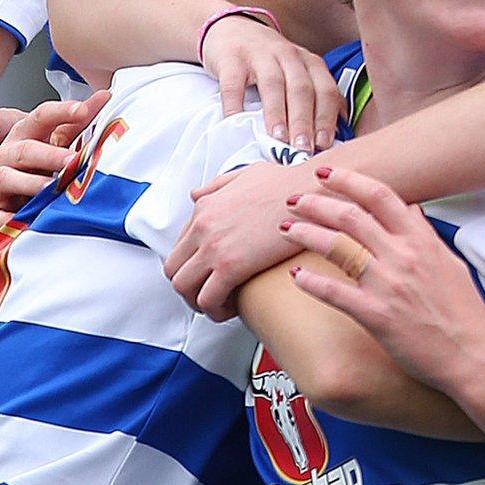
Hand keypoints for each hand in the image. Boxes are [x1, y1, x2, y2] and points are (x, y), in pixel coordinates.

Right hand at [0, 91, 109, 232]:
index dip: (62, 111)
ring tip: (50, 189)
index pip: (41, 117)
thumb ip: (75, 121)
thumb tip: (104, 96)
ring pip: (6, 178)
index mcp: (23, 134)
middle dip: (49, 154)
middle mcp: (5, 156)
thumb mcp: (48, 140)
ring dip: (29, 183)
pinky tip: (28, 223)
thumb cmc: (26, 166)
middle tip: (72, 160)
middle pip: (24, 149)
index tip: (83, 109)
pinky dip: (8, 221)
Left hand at [166, 162, 322, 319]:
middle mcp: (202, 227)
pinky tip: (232, 309)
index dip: (190, 266)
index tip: (204, 274)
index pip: (179, 245)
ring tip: (218, 306)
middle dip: (188, 287)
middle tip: (206, 295)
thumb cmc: (288, 184)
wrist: (310, 192)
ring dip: (198, 301)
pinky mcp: (231, 266)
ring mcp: (213, 247)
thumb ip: (218, 185)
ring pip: (184, 287)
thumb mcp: (246, 174)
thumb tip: (196, 194)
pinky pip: (208, 299)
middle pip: (174, 269)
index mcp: (205, 207)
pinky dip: (216, 310)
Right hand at [199, 14, 342, 153]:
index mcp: (309, 63)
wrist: (232, 29)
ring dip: (277, 113)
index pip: (325, 90)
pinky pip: (234, 85)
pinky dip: (235, 106)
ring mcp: (259, 55)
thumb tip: (340, 132)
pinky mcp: (231, 58)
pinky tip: (236, 125)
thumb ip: (317, 97)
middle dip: (304, 121)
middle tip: (303, 149)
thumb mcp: (298, 73)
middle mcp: (289, 55)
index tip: (324, 144)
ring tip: (278, 139)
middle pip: (301, 89)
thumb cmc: (270, 62)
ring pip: (273, 84)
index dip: (326, 118)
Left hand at [281, 167, 484, 393]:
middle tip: (294, 200)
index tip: (325, 173)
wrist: (471, 356)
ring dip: (306, 233)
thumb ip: (426, 235)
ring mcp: (387, 285)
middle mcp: (402, 256)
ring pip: (337, 247)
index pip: (380, 196)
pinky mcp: (376, 315)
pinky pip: (334, 292)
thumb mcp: (450, 263)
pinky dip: (311, 282)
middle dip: (316, 203)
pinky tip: (296, 275)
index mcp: (421, 240)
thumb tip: (410, 209)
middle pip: (350, 216)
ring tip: (286, 229)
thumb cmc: (464, 313)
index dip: (348, 180)